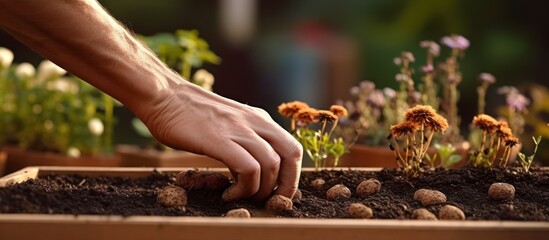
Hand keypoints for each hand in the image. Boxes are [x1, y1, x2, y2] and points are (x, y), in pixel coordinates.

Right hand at [137, 82, 302, 201]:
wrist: (164, 96)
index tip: (277, 192)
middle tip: (268, 200)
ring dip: (261, 190)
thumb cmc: (190, 113)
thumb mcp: (228, 122)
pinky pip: (248, 168)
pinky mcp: (219, 139)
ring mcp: (238, 129)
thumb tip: (253, 169)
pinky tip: (228, 193)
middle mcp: (254, 121)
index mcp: (259, 118)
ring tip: (243, 197)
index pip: (292, 148)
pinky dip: (244, 188)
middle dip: (286, 185)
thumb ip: (244, 140)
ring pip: (271, 164)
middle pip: (290, 154)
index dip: (291, 175)